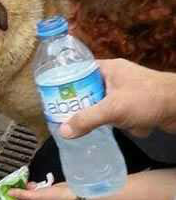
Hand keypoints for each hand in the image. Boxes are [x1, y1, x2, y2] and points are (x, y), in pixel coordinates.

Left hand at [8, 182, 73, 199]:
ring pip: (25, 191)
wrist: (69, 193)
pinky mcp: (41, 192)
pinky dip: (32, 185)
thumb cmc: (55, 199)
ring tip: (23, 182)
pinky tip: (34, 183)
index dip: (8, 198)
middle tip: (10, 182)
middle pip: (19, 197)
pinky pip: (32, 188)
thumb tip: (9, 192)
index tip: (2, 190)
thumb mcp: (34, 196)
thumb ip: (21, 193)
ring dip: (24, 186)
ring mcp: (37, 198)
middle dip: (15, 190)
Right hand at [60, 59, 175, 139]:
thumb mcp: (112, 109)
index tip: (53, 96)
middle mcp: (115, 77)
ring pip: (102, 104)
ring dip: (101, 117)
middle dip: (82, 105)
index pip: (78, 70)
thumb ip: (87, 119)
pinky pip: (117, 114)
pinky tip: (116, 130)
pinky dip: (118, 123)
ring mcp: (125, 91)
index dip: (64, 81)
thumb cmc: (147, 98)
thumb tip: (62, 131)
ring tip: (90, 126)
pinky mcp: (135, 105)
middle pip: (88, 90)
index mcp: (107, 68)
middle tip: (65, 116)